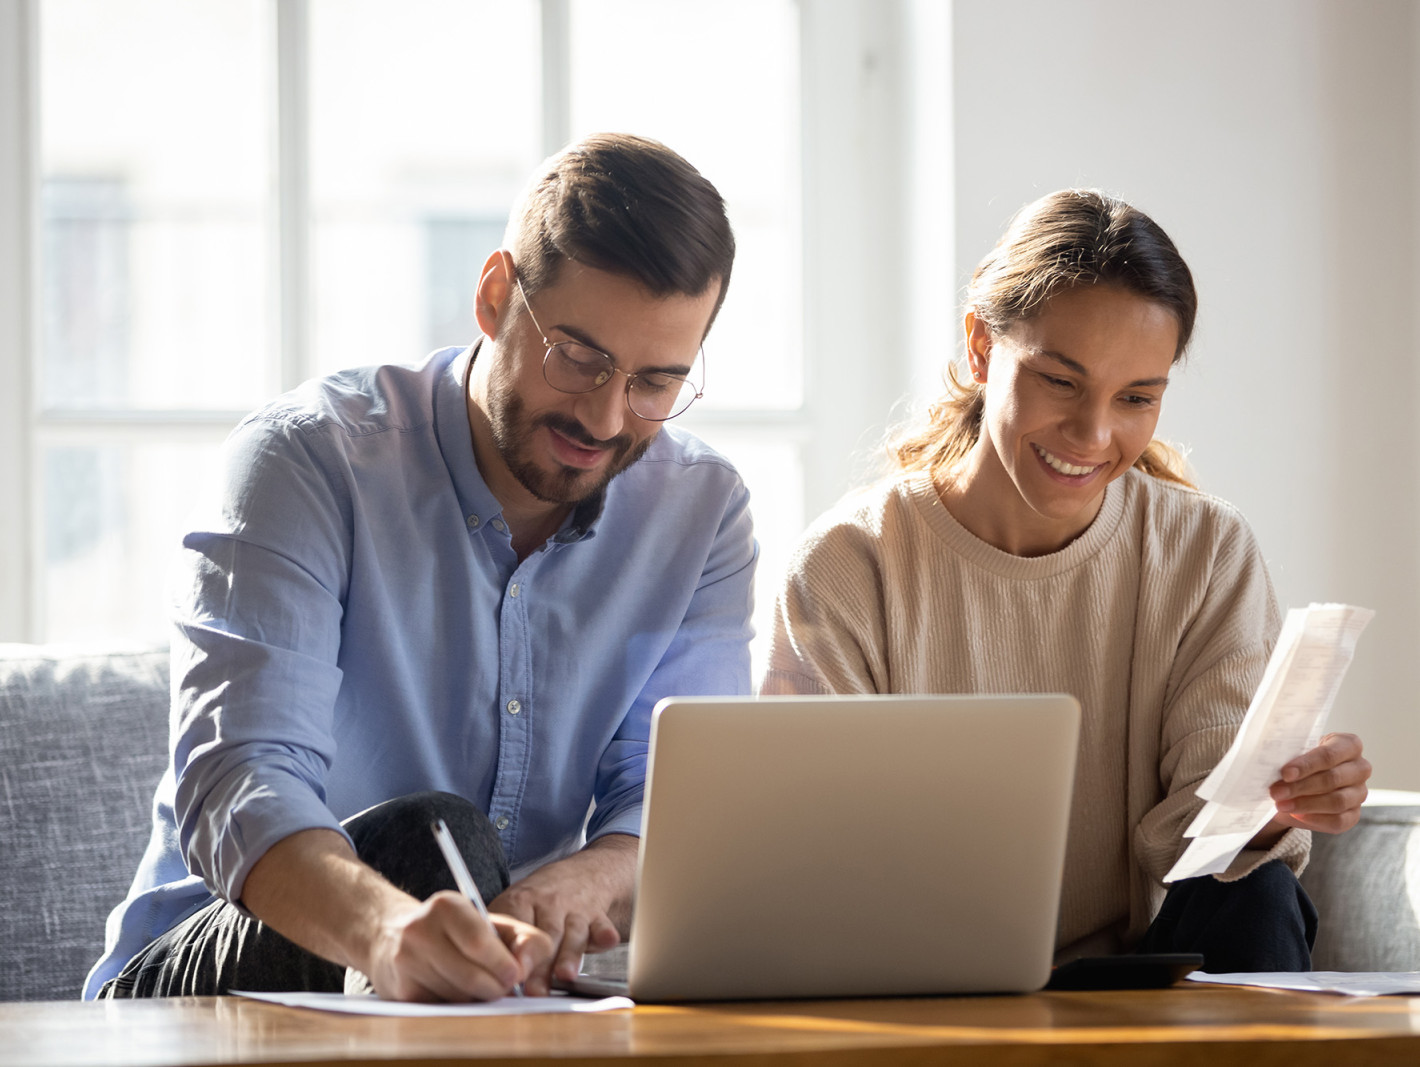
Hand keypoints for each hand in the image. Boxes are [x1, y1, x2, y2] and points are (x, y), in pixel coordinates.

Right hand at [364, 890, 552, 1001]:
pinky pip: (442, 1008)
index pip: (478, 943)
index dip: (502, 964)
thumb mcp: (490, 923)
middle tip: (505, 988)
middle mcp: (420, 930)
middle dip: (495, 987)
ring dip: (477, 998)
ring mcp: (406, 962)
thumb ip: (523, 938)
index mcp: (446, 906)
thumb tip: (524, 969)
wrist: (392, 935)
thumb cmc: (454, 931)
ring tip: (479, 985)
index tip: (516, 975)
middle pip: (470, 976)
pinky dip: (458, 1005)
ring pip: (458, 996)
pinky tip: (456, 990)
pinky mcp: (400, 991)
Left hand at [488, 833, 636, 994]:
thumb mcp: (513, 908)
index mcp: (520, 901)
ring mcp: (575, 909)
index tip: (509, 972)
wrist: (581, 875)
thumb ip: (501, 939)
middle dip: (540, 964)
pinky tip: (606, 941)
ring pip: (572, 934)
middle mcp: (549, 904)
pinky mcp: (598, 917)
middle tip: (533, 990)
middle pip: (544, 936)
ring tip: (564, 975)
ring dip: (569, 954)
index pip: (514, 924)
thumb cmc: (539, 901)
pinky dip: (604, 934)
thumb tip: (485, 977)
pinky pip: (602, 926)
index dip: (512, 949)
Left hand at [1251, 732, 1370, 847]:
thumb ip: (1286, 755)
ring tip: (1281, 804)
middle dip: (1301, 786)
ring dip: (1305, 804)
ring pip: (1337, 801)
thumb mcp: (1290, 753)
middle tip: (1275, 792)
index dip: (1308, 764)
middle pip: (1334, 778)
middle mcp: (1360, 768)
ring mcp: (1359, 793)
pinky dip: (1314, 819)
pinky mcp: (1353, 815)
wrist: (1295, 784)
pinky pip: (1338, 821)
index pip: (1331, 754)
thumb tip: (1267, 763)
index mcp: (1348, 744)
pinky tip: (1296, 815)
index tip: (1285, 773)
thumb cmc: (1295, 762)